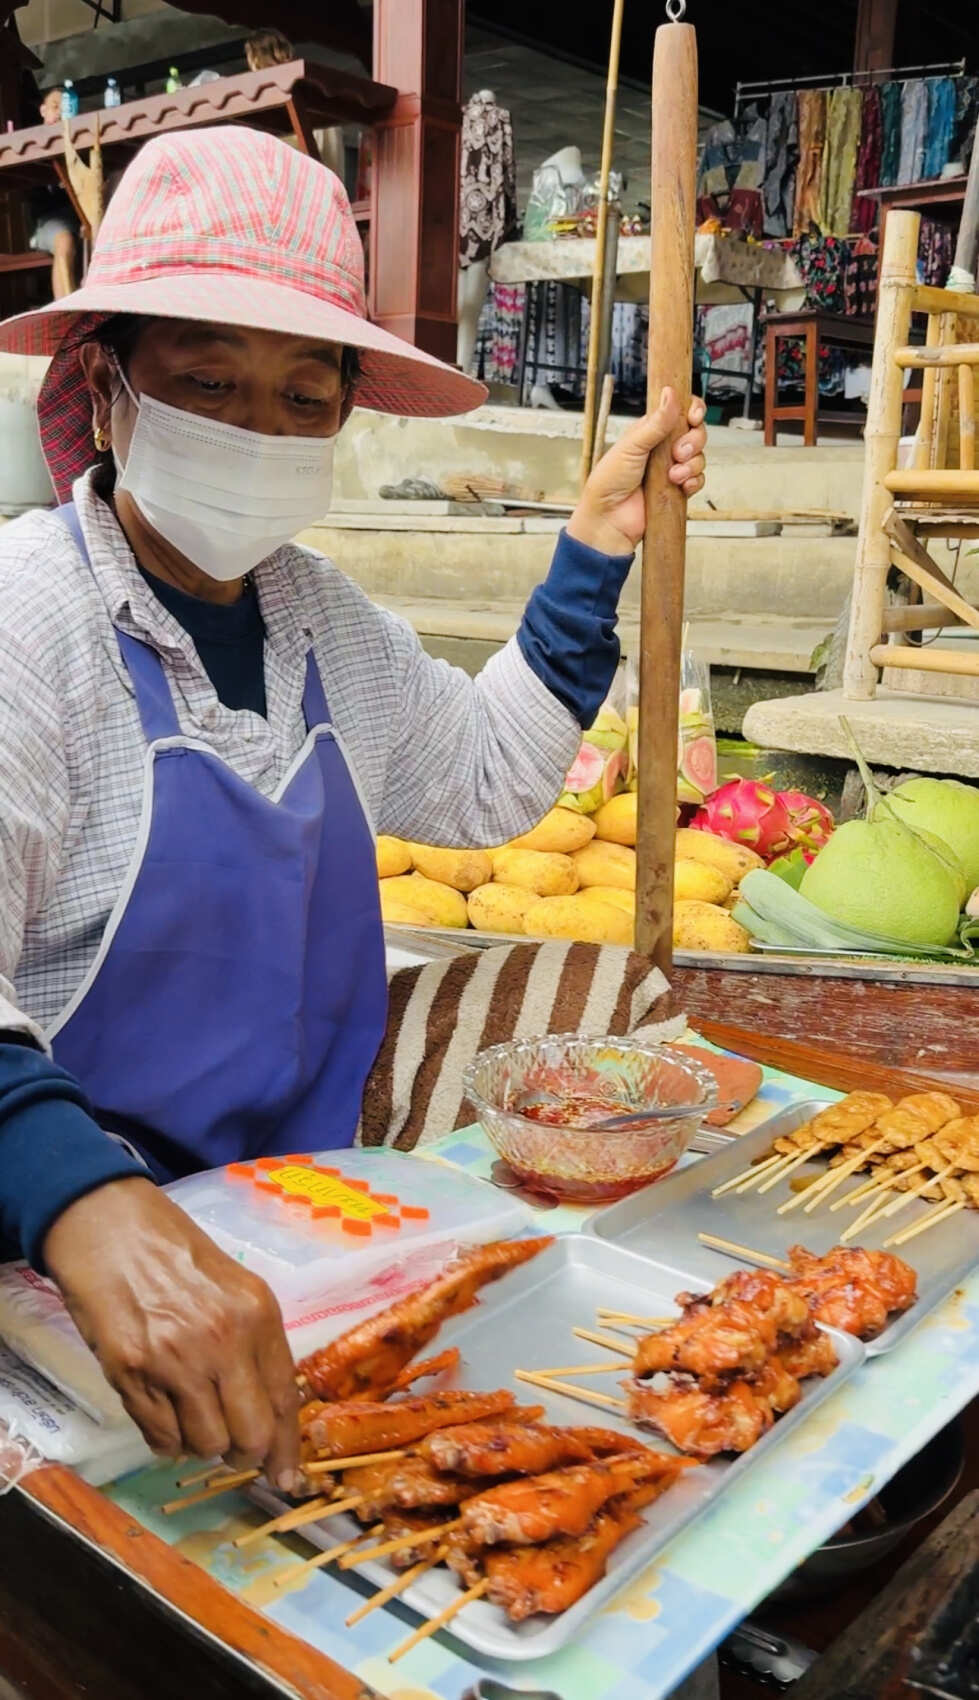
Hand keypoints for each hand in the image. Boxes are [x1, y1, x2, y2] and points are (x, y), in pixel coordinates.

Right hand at [44, 1177, 300, 1489]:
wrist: (112, 1230)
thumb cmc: (177, 1257)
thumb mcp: (236, 1289)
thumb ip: (255, 1344)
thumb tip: (270, 1409)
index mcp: (258, 1316)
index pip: (284, 1399)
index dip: (286, 1448)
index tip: (286, 1478)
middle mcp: (223, 1342)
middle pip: (250, 1436)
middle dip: (244, 1453)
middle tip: (232, 1446)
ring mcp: (176, 1361)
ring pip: (205, 1444)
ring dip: (201, 1444)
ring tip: (190, 1417)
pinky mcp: (132, 1374)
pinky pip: (160, 1437)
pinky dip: (166, 1440)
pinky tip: (164, 1416)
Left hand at [567, 388, 706, 556]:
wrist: (609, 519)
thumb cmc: (610, 481)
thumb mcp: (632, 445)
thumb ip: (656, 422)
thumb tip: (670, 393)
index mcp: (651, 430)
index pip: (680, 411)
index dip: (693, 410)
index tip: (693, 417)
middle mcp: (664, 447)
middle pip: (696, 433)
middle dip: (693, 441)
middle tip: (678, 453)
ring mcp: (672, 468)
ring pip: (699, 458)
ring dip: (691, 465)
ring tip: (673, 476)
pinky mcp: (677, 489)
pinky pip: (698, 480)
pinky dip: (693, 482)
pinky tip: (680, 486)